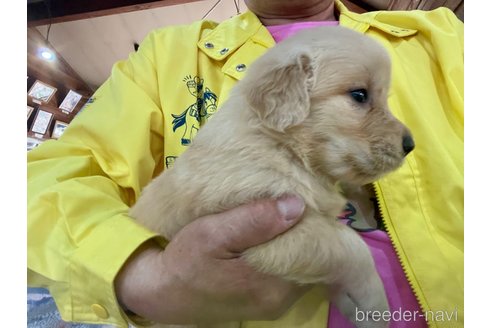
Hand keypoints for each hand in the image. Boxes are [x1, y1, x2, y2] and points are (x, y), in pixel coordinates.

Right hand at [115, 195, 308, 323]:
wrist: (162, 291)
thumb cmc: (185, 260)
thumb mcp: (213, 233)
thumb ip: (255, 221)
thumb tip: (297, 205)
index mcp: (273, 286)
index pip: (315, 253)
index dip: (313, 224)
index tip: (305, 199)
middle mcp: (281, 300)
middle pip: (311, 260)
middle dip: (306, 232)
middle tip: (294, 201)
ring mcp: (274, 303)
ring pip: (300, 266)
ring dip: (294, 242)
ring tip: (282, 215)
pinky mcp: (265, 301)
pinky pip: (287, 273)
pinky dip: (284, 253)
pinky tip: (271, 236)